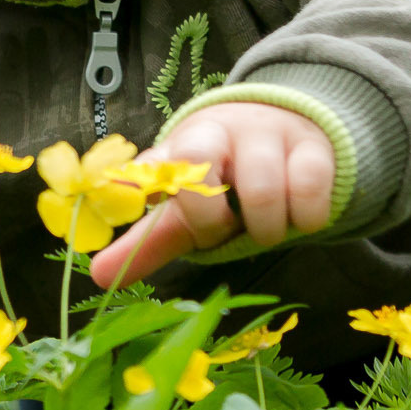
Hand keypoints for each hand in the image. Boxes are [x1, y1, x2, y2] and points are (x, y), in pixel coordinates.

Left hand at [88, 102, 334, 289]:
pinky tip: (298, 215)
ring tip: (264, 225)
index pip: (153, 163)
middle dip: (212, 220)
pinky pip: (310, 190)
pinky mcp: (312, 146)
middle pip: (199, 166)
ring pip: (263, 191)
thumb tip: (97, 276)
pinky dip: (305, 218)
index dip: (140, 179)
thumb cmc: (225, 182)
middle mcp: (217, 133)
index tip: (137, 195)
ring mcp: (266, 135)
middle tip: (224, 229)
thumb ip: (145, 243)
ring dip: (265, 228)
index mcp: (177, 150)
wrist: (285, 136)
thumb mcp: (184, 213)